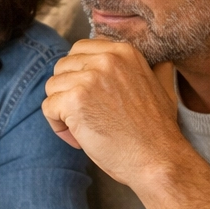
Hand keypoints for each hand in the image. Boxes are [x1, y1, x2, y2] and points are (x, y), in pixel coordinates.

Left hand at [42, 39, 182, 187]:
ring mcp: (89, 79)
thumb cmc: (157, 131)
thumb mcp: (162, 87)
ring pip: (52, 87)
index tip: (91, 98)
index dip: (78, 75)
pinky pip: (48, 107)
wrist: (156, 158)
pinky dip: (57, 126)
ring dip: (61, 110)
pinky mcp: (75, 101)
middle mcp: (105, 59)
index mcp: (123, 52)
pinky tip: (78, 138)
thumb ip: (155, 69)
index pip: (80, 49)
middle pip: (62, 67)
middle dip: (67, 92)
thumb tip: (159, 63)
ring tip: (83, 129)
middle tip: (85, 116)